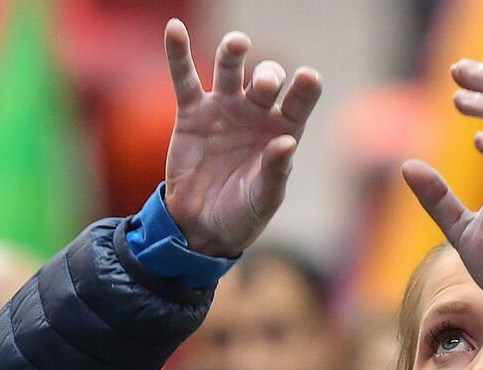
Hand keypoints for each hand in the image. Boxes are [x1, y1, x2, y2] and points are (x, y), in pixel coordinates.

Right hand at [161, 19, 322, 256]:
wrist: (199, 227)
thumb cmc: (241, 215)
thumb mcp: (263, 200)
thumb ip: (275, 172)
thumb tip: (285, 143)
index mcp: (282, 131)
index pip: (300, 101)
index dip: (305, 87)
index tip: (308, 78)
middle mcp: (256, 113)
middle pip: (267, 79)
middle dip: (268, 77)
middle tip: (264, 88)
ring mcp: (223, 108)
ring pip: (231, 68)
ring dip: (233, 52)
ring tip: (237, 45)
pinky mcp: (191, 113)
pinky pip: (184, 78)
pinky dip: (178, 53)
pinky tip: (175, 29)